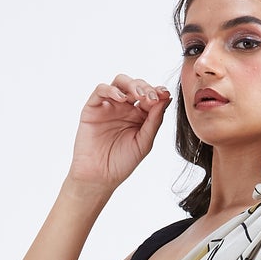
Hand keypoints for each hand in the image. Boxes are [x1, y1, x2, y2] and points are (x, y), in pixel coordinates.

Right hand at [69, 74, 170, 188]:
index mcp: (139, 115)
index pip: (150, 96)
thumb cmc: (121, 163)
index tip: (165, 94)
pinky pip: (101, 90)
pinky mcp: (93, 107)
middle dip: (146, 88)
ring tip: (138, 95)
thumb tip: (167, 99)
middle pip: (136, 85)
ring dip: (131, 85)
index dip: (158, 92)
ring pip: (120, 82)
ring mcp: (109, 106)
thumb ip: (154, 121)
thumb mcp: (144, 142)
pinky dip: (111, 90)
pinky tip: (121, 98)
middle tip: (152, 97)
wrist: (99, 177)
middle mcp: (124, 108)